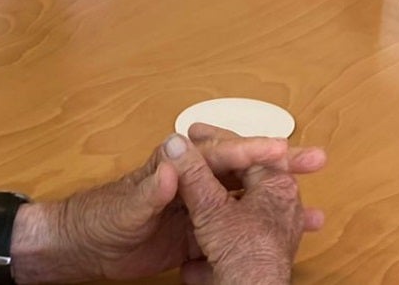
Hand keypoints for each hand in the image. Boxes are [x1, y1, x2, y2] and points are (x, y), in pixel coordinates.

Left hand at [12, 130, 325, 283]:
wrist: (81, 248)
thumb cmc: (98, 220)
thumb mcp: (124, 208)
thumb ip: (150, 189)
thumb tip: (173, 167)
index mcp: (180, 167)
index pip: (224, 154)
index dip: (253, 151)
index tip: (283, 151)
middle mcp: (196, 181)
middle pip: (245, 170)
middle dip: (281, 165)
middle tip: (317, 161)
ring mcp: (199, 208)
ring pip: (247, 200)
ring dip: (279, 202)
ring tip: (316, 209)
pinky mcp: (198, 234)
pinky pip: (236, 230)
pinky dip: (260, 233)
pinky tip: (284, 240)